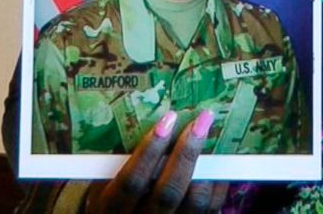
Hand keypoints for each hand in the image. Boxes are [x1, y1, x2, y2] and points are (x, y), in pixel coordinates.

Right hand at [84, 110, 229, 212]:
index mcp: (112, 207)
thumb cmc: (114, 194)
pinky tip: (218, 158)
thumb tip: (148, 118)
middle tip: (201, 120)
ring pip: (195, 202)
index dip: (149, 151)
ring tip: (213, 133)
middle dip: (186, 153)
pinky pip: (211, 208)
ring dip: (207, 165)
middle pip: (168, 192)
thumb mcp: (104, 180)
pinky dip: (218, 181)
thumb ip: (119, 158)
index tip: (167, 120)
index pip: (132, 182)